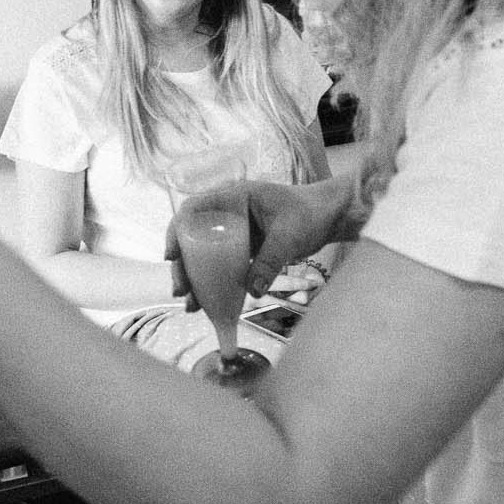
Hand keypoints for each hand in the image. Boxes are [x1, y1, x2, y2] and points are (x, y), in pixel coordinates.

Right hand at [163, 175, 360, 305]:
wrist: (330, 216)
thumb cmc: (310, 214)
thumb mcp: (289, 236)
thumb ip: (269, 261)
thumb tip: (250, 292)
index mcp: (233, 198)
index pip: (193, 210)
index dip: (177, 231)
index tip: (172, 256)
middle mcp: (228, 213)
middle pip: (194, 238)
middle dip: (183, 265)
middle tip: (181, 290)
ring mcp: (235, 231)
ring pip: (206, 255)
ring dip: (196, 279)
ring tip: (190, 305)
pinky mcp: (245, 248)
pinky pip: (223, 265)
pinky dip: (215, 283)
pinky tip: (210, 304)